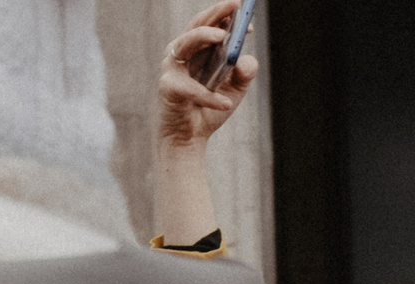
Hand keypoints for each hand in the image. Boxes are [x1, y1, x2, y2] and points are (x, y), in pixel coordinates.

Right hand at [156, 2, 255, 150]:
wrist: (188, 138)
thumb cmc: (208, 110)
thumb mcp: (234, 91)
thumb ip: (244, 74)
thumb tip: (245, 58)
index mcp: (197, 50)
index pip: (210, 25)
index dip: (226, 15)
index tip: (245, 12)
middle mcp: (182, 54)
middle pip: (197, 26)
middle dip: (216, 13)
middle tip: (236, 5)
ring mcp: (173, 69)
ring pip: (186, 44)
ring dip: (204, 37)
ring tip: (223, 37)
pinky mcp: (169, 89)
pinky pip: (192, 89)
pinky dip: (210, 97)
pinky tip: (226, 103)